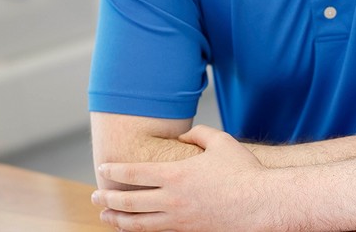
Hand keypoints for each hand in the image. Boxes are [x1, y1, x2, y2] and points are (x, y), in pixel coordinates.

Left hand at [92, 125, 270, 231]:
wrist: (260, 204)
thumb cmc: (242, 170)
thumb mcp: (220, 141)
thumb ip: (198, 134)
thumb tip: (183, 137)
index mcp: (176, 175)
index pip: (134, 174)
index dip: (115, 172)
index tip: (102, 169)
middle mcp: (171, 200)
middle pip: (129, 202)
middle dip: (108, 198)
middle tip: (95, 196)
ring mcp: (179, 220)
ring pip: (138, 224)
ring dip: (118, 220)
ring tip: (106, 216)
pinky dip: (140, 231)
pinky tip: (135, 228)